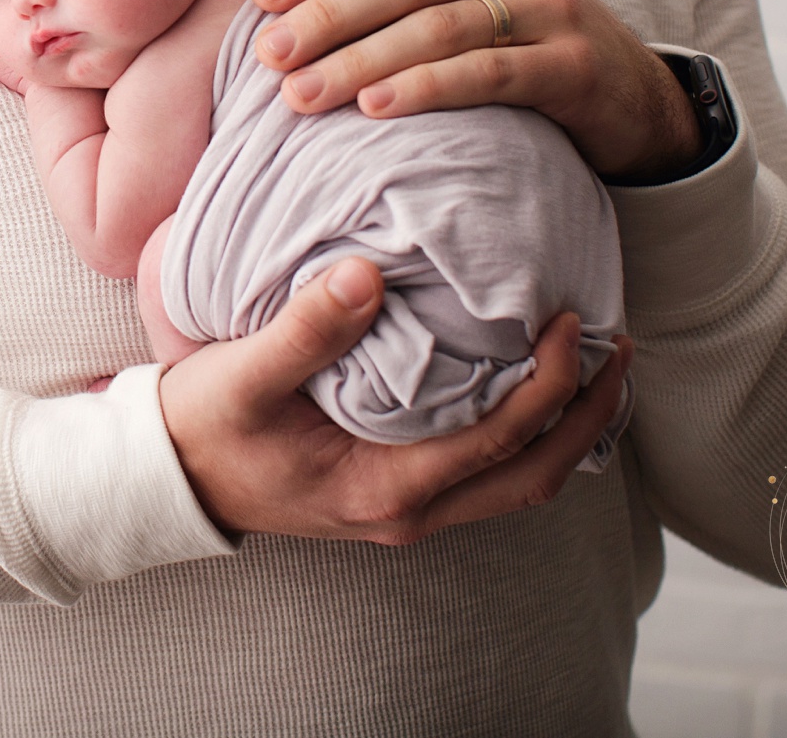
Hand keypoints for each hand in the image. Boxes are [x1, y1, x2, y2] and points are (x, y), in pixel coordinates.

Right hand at [159, 256, 634, 542]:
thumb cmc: (204, 427)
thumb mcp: (243, 376)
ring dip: (566, 428)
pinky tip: (530, 387)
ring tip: (594, 366)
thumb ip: (306, 329)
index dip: (549, 384)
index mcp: (386, 486)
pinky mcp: (397, 492)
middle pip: (535, 474)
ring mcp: (407, 508)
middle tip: (618, 347)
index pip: (501, 440)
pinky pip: (488, 473)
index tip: (570, 322)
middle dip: (588, 414)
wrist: (168, 476)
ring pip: (519, 483)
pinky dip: (527, 434)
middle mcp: (410, 510)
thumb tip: (367, 275)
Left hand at [248, 0, 697, 181]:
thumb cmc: (519, 26)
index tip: (259, 1)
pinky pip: (489, 73)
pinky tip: (375, 110)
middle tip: (268, 57)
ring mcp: (550, 5)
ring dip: (360, 62)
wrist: (627, 89)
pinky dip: (427, 88)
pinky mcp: (574, 63)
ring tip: (302, 95)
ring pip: (438, 27)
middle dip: (327, 17)